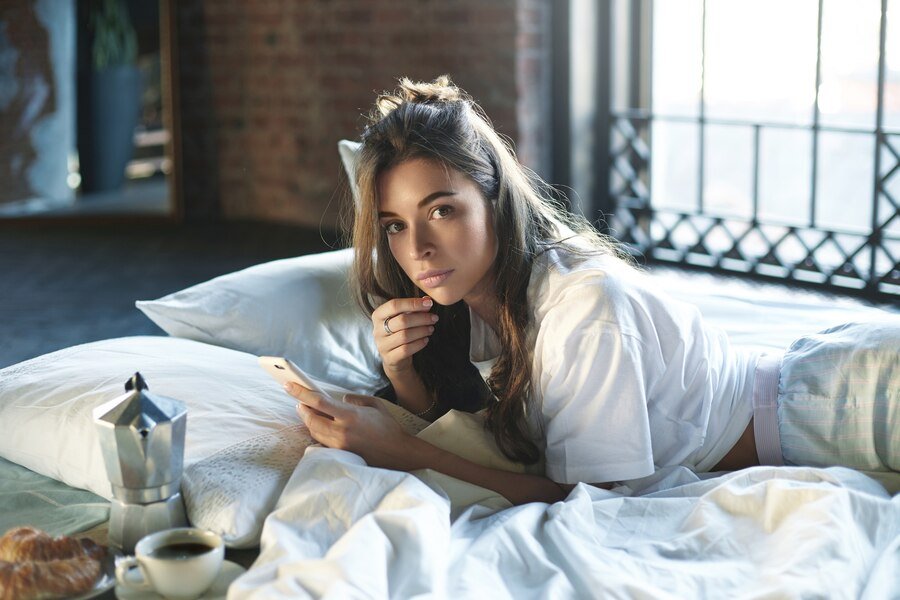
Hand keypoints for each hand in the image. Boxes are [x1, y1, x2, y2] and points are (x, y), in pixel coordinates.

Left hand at [284, 382, 414, 470]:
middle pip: (311, 419)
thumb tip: (341, 399)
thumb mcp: (375, 405)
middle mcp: (342, 431)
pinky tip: (319, 425)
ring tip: (307, 411)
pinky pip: (322, 442)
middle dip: (302, 408)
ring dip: (308, 421)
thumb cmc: (388, 427)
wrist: (398, 453)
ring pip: (314, 432)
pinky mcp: (341, 455)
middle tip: (299, 401)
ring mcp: (340, 445)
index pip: (319, 402)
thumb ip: (355, 399)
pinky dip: (317, 432)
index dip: (301, 393)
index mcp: (351, 416)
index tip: (289, 386)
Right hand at [372, 296, 438, 374]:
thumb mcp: (403, 318)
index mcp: (378, 315)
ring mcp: (382, 345)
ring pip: (405, 336)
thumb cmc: (399, 333)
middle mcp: (377, 330)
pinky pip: (406, 349)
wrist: (395, 358)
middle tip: (434, 318)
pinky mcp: (389, 358)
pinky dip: (419, 343)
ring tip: (431, 328)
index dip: (413, 303)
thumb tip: (427, 300)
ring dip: (422, 331)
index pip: (394, 305)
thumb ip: (414, 308)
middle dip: (421, 318)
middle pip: (402, 320)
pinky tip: (426, 340)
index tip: (429, 303)